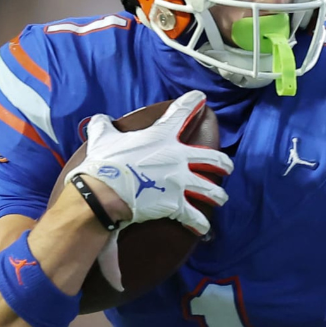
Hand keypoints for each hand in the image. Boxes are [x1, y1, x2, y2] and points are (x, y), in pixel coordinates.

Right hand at [66, 90, 232, 235]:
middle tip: (226, 166)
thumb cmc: (104, 163)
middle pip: (212, 159)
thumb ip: (103, 126)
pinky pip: (195, 218)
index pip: (181, 112)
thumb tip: (99, 120)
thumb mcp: (102, 137)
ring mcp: (180, 182)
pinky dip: (200, 224)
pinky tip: (202, 228)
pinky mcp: (176, 205)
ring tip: (221, 198)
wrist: (103, 193)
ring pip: (210, 190)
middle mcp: (178, 158)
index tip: (201, 98)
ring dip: (218, 195)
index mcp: (162, 136)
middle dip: (222, 163)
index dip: (193, 102)